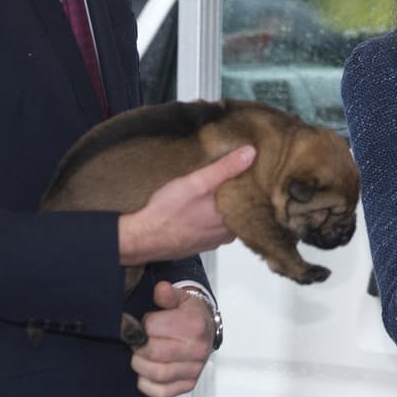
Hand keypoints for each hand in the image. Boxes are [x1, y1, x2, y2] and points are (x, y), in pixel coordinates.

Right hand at [118, 145, 254, 264]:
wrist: (142, 238)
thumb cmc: (168, 212)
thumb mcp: (197, 182)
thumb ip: (225, 168)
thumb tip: (250, 153)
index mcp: (232, 219)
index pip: (254, 199)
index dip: (253, 184)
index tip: (253, 170)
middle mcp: (227, 234)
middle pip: (242, 209)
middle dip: (239, 193)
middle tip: (237, 174)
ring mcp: (213, 240)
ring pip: (227, 219)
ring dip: (225, 205)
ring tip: (220, 186)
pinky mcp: (200, 243)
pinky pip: (214, 227)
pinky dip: (212, 216)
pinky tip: (203, 206)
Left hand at [130, 281, 215, 396]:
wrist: (207, 331)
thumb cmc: (191, 315)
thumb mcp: (181, 298)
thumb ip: (168, 294)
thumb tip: (160, 290)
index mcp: (194, 325)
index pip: (153, 328)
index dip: (142, 326)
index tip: (145, 324)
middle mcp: (197, 349)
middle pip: (154, 352)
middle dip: (139, 347)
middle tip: (138, 342)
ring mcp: (194, 369)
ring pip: (157, 373)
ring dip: (140, 365)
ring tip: (141, 355)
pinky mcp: (188, 385)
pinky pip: (160, 392)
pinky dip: (147, 384)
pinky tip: (147, 371)